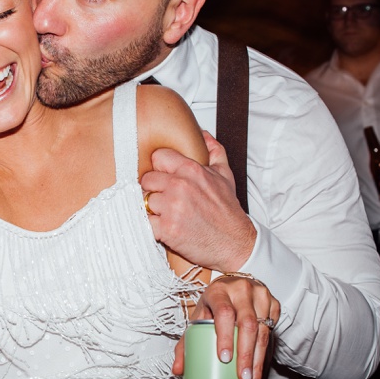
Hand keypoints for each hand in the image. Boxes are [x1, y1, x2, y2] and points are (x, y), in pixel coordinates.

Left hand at [143, 132, 255, 270]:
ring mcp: (171, 208)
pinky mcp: (166, 229)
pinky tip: (165, 228)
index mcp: (191, 170)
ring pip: (144, 201)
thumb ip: (214, 151)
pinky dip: (152, 227)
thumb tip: (204, 135)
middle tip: (166, 201)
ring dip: (153, 210)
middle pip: (147, 180)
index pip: (158, 157)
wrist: (235, 244)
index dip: (160, 169)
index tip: (165, 180)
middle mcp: (180, 186)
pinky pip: (145, 223)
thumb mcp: (225, 176)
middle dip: (154, 190)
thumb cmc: (228, 212)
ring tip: (168, 216)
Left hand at [170, 274, 281, 378]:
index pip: (224, 313)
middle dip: (245, 354)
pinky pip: (272, 333)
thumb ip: (186, 343)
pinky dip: (265, 355)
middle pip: (248, 324)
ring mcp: (261, 296)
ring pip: (263, 332)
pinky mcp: (274, 305)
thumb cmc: (214, 304)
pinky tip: (259, 371)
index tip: (224, 358)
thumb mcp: (198, 317)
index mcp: (219, 291)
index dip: (225, 336)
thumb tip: (178, 370)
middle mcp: (242, 290)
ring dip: (258, 360)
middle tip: (242, 377)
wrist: (235, 284)